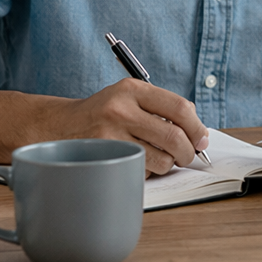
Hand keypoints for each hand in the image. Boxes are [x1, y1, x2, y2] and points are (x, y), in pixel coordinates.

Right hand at [45, 78, 210, 175]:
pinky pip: (142, 172)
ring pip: (161, 159)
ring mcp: (110, 135)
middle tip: (189, 156)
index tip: (202, 139)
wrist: (59, 126)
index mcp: (132, 89)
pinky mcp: (104, 158)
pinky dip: (147, 172)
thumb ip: (161, 107)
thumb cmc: (103, 113)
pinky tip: (136, 161)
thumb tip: (198, 131)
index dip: (197, 127)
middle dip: (188, 151)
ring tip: (161, 158)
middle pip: (174, 136)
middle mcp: (121, 110)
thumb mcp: (129, 97)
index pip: (179, 108)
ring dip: (168, 164)